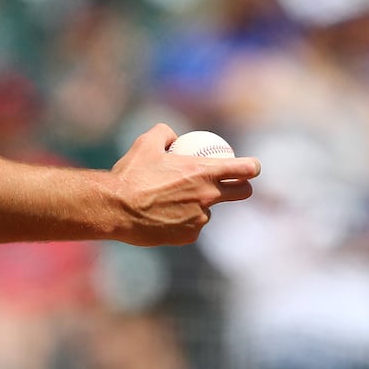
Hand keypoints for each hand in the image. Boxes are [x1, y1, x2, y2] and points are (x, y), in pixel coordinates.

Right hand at [110, 123, 259, 247]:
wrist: (115, 208)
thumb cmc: (131, 175)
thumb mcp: (145, 143)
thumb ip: (164, 133)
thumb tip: (173, 136)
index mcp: (203, 171)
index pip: (244, 169)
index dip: (252, 166)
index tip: (251, 166)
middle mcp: (208, 196)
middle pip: (242, 192)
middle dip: (242, 187)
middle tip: (230, 183)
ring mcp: (200, 218)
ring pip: (209, 210)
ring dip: (200, 205)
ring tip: (174, 201)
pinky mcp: (189, 235)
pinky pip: (192, 226)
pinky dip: (183, 220)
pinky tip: (164, 215)